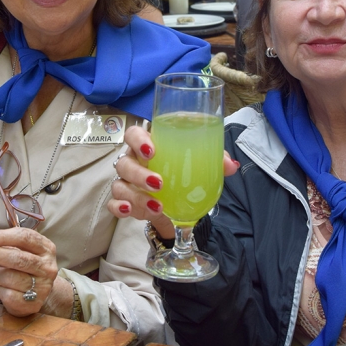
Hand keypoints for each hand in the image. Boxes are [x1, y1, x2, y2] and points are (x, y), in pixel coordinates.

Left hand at [0, 227, 59, 316]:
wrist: (40, 293)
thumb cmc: (24, 267)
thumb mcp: (15, 249)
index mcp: (46, 248)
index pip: (25, 237)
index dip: (3, 236)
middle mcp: (47, 266)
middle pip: (18, 258)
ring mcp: (42, 286)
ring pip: (11, 277)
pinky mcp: (34, 303)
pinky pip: (9, 295)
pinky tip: (1, 286)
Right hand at [107, 125, 239, 238]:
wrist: (179, 201)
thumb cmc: (185, 172)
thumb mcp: (201, 163)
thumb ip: (215, 160)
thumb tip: (231, 165)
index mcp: (148, 145)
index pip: (134, 134)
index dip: (138, 140)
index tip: (151, 151)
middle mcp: (133, 161)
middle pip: (125, 162)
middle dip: (139, 174)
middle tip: (159, 184)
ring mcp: (127, 182)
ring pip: (120, 185)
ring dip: (136, 196)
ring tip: (157, 207)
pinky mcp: (126, 202)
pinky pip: (114, 204)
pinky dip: (119, 208)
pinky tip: (129, 211)